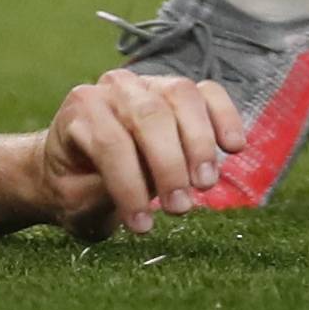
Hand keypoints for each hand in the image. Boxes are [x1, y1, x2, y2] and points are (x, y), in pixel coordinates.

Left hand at [27, 71, 238, 239]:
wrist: (76, 169)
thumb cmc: (76, 187)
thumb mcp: (74, 201)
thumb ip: (100, 192)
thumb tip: (138, 189)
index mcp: (81, 110)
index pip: (109, 142)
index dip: (129, 185)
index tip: (142, 225)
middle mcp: (114, 87)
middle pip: (148, 115)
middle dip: (169, 164)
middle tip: (180, 207)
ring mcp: (149, 84)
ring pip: (181, 96)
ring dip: (199, 143)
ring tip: (205, 184)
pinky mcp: (177, 92)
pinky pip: (208, 93)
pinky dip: (225, 116)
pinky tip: (234, 146)